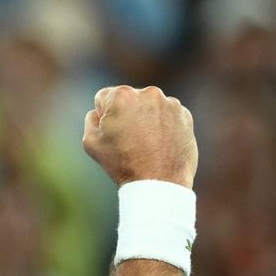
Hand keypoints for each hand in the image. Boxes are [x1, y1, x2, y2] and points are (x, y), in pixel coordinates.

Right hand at [83, 86, 197, 188]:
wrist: (159, 183)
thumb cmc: (122, 164)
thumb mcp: (90, 142)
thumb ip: (91, 119)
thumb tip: (98, 112)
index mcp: (121, 96)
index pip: (104, 98)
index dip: (103, 116)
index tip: (111, 133)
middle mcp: (148, 93)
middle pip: (128, 99)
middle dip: (126, 114)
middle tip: (128, 140)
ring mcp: (169, 103)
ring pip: (149, 106)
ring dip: (145, 119)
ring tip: (146, 144)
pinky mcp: (185, 115)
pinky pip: (168, 115)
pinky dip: (163, 125)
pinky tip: (159, 144)